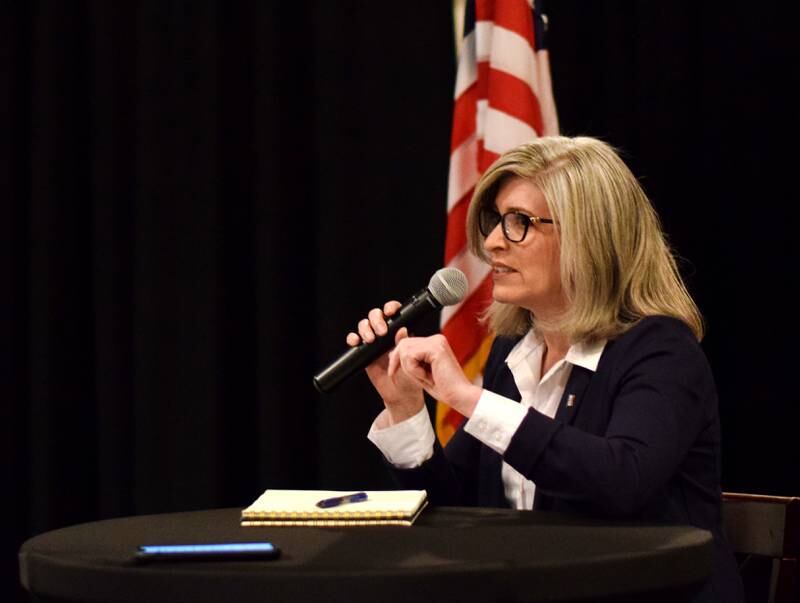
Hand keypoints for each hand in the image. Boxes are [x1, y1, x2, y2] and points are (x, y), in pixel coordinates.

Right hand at [346, 301, 424, 422]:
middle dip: (376, 319)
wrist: (400, 394)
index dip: (390, 308)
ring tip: (370, 340)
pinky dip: (353, 338)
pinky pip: (355, 341)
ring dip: (365, 328)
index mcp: (399, 331)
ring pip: (364, 325)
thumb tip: (402, 329)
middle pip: (376, 316)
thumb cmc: (410, 377)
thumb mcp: (410, 359)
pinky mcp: (364, 353)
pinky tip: (356, 342)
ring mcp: (374, 343)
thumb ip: (404, 344)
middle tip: (381, 332)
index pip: (393, 312)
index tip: (390, 312)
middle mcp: (385, 334)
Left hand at [387, 334, 481, 417]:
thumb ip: (409, 360)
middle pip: (403, 344)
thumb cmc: (443, 388)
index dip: (398, 359)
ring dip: (409, 369)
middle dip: (400, 362)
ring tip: (424, 377)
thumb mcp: (420, 372)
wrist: (459, 396)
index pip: (406, 344)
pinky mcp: (435, 348)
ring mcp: (436, 342)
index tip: (396, 372)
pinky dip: (414, 370)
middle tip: (413, 377)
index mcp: (434, 343)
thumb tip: (391, 352)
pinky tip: (427, 376)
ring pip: (405, 350)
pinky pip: (410, 357)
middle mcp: (436, 339)